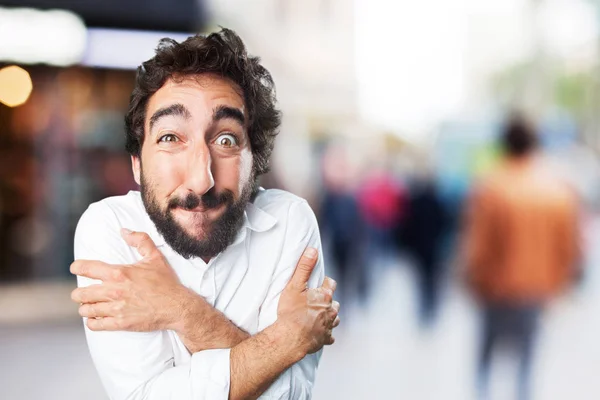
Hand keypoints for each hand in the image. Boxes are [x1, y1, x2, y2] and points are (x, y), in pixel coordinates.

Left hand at [70, 229, 191, 331]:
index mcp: (120, 273)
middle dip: (79, 293)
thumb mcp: (155, 257)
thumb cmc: (166, 282)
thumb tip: (124, 231)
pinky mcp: (120, 323)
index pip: (87, 269)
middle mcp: (114, 291)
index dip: (77, 268)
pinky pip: (95, 325)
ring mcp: (116, 309)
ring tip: (89, 306)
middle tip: (83, 293)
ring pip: (86, 310)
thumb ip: (140, 240)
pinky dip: (92, 322)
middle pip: (80, 293)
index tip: (75, 268)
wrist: (177, 307)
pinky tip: (95, 318)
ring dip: (85, 308)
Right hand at [277, 248, 339, 354]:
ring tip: (319, 315)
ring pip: (334, 319)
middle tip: (316, 300)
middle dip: (328, 300)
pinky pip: (329, 336)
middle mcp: (331, 311)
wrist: (289, 338)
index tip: (317, 284)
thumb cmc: (291, 312)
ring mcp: (328, 326)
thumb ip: (304, 267)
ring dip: (329, 316)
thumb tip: (313, 250)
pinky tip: (319, 332)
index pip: (331, 284)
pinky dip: (326, 333)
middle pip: (335, 302)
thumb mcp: (295, 286)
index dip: (325, 283)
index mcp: (325, 296)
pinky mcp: (324, 339)